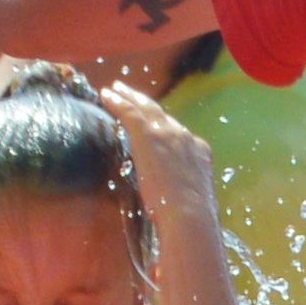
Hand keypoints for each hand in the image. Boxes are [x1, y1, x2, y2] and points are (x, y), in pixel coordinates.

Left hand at [96, 74, 220, 221]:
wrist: (190, 214)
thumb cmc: (190, 216)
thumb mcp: (190, 197)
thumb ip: (181, 188)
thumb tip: (172, 196)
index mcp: (199, 150)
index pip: (177, 133)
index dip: (163, 127)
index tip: (153, 124)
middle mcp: (185, 136)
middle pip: (161, 114)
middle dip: (145, 103)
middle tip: (130, 93)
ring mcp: (167, 133)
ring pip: (145, 108)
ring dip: (130, 97)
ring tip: (116, 88)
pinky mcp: (148, 135)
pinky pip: (130, 112)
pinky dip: (118, 102)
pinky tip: (106, 95)